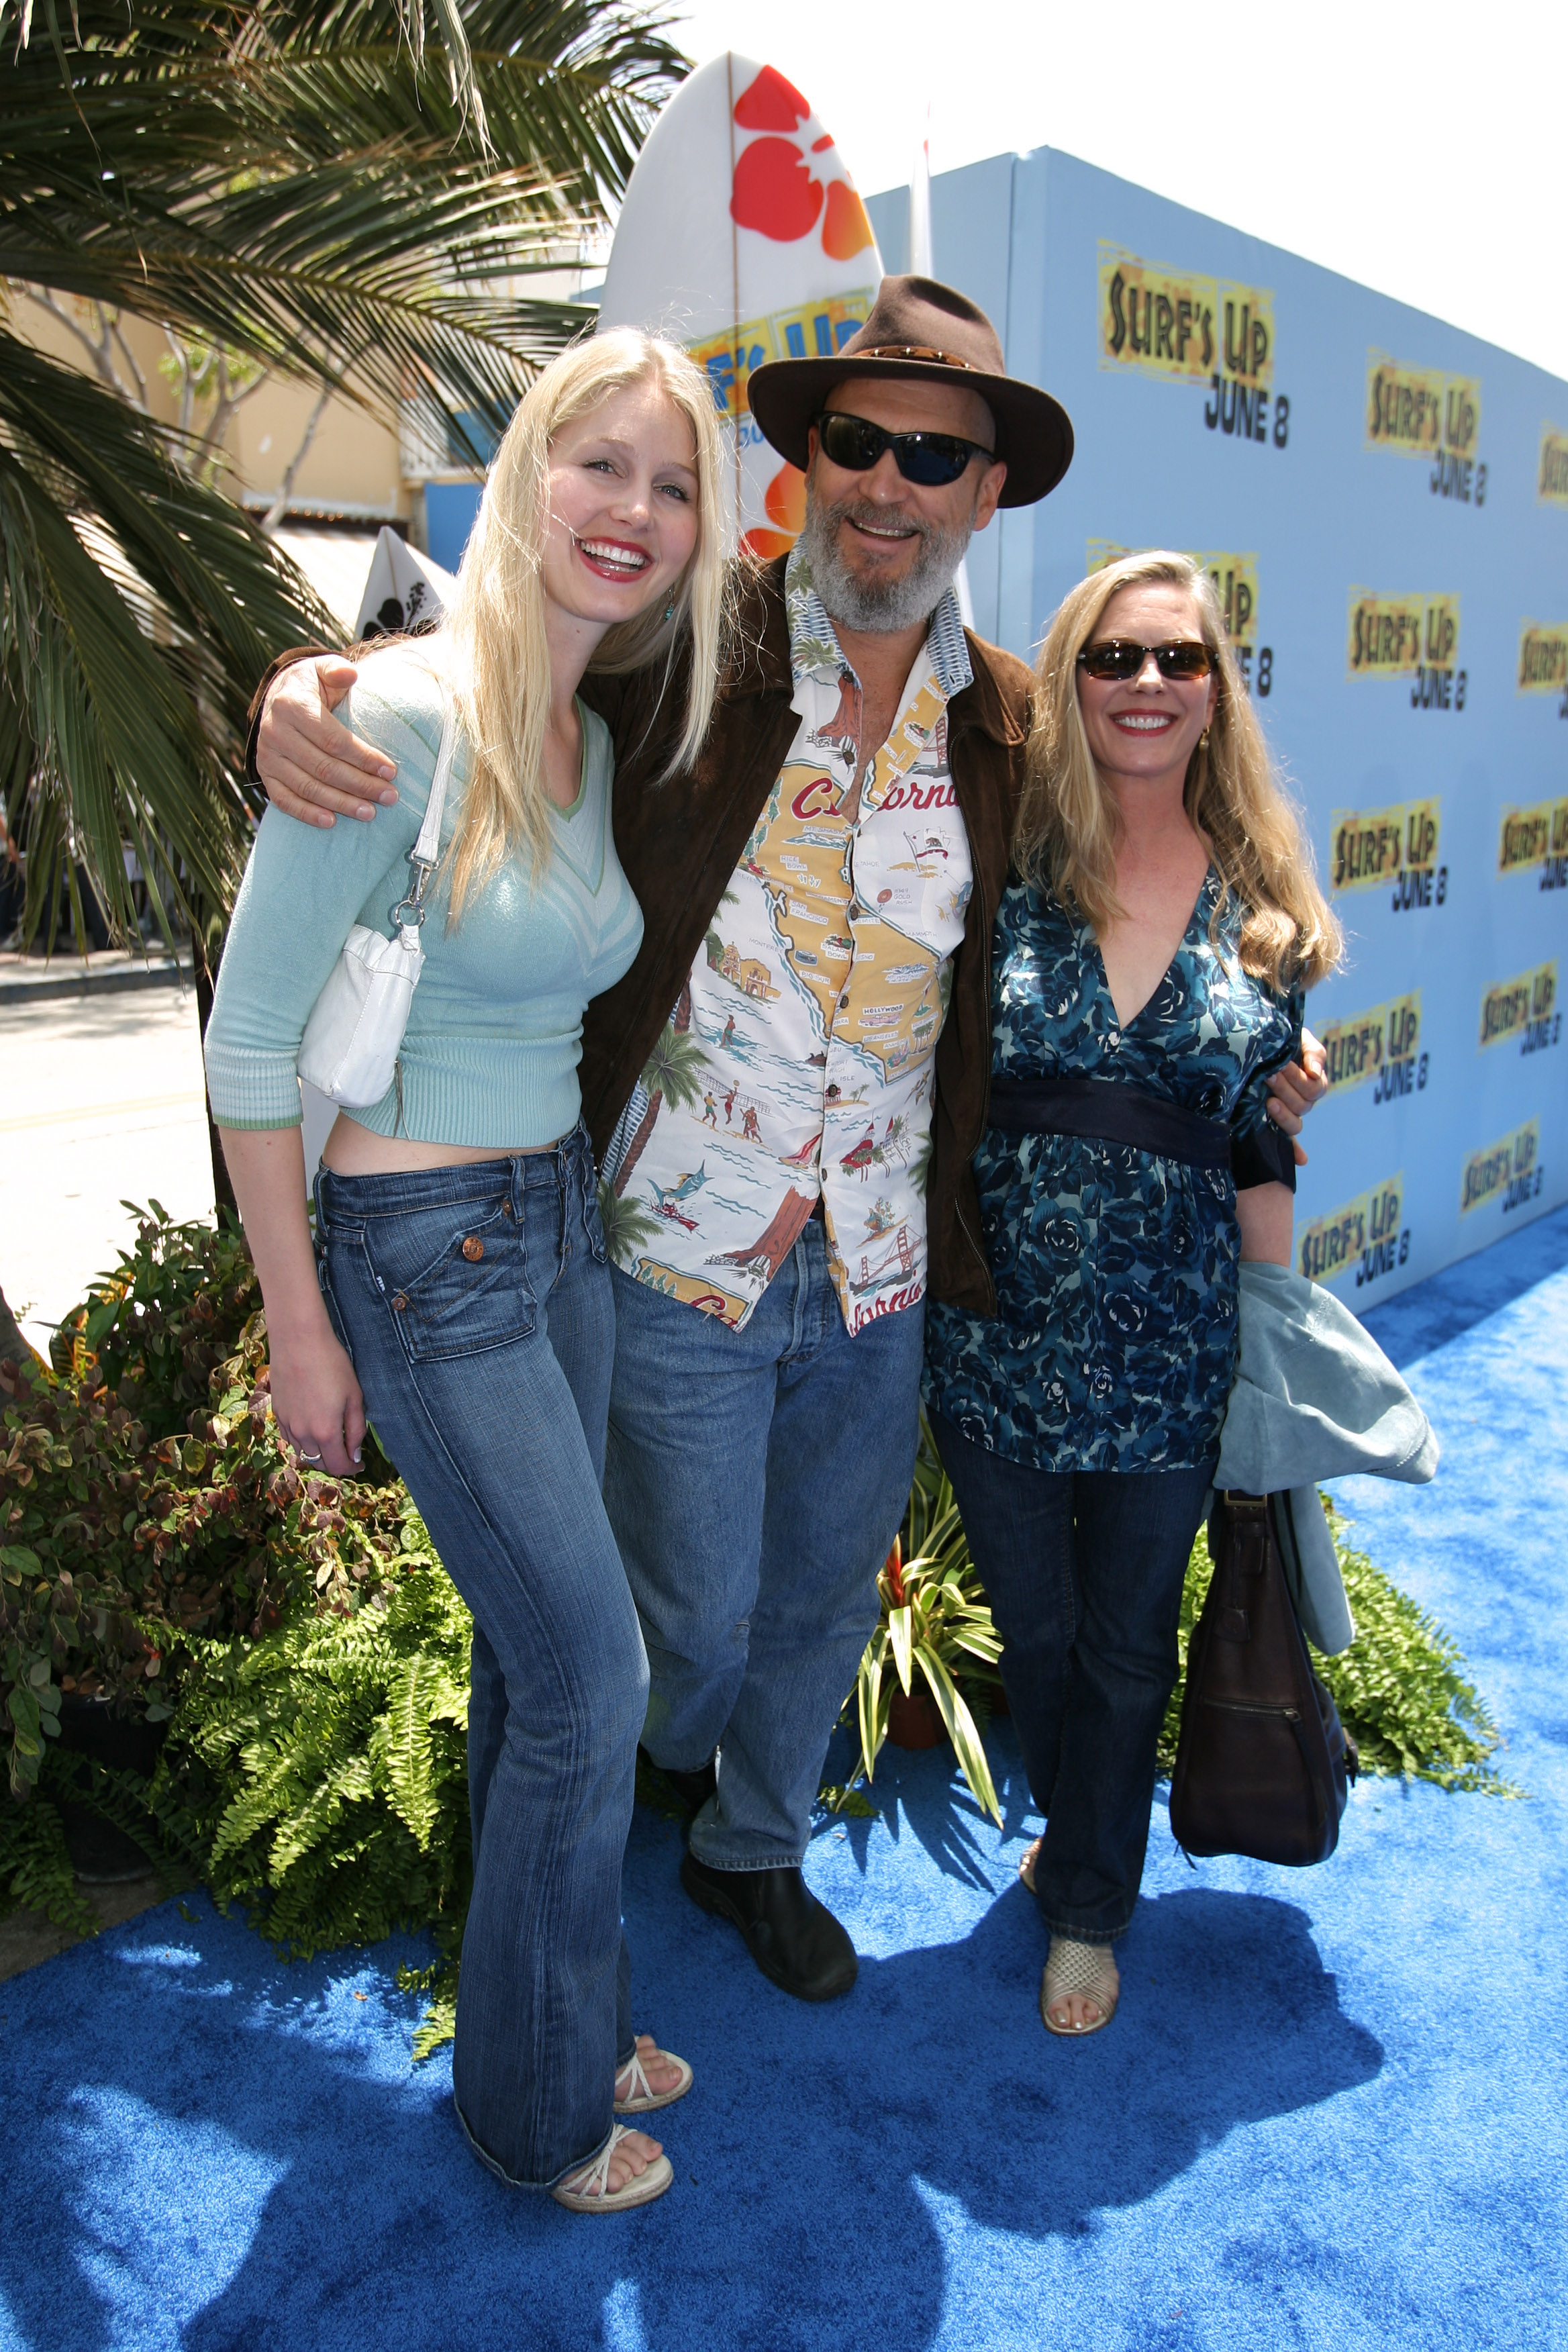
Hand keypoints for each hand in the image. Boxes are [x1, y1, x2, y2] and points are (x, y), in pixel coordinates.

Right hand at [257, 656, 398, 825]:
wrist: (279, 696)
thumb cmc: (311, 686)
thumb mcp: (322, 670)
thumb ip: (336, 670)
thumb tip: (350, 673)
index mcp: (292, 706)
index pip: (333, 740)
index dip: (363, 758)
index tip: (390, 771)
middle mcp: (275, 732)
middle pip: (324, 767)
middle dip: (360, 785)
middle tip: (389, 797)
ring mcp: (268, 756)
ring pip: (308, 787)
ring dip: (341, 803)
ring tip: (370, 812)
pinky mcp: (265, 774)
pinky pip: (284, 800)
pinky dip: (307, 813)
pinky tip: (331, 822)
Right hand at [269, 1323, 366, 1477]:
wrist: (298, 1340)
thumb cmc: (332, 1364)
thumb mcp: (354, 1397)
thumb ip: (356, 1430)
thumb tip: (354, 1456)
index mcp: (326, 1432)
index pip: (338, 1466)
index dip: (351, 1468)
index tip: (359, 1463)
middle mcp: (303, 1434)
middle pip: (319, 1463)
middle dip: (335, 1462)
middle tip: (347, 1451)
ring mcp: (287, 1424)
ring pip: (303, 1453)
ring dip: (318, 1452)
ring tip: (331, 1438)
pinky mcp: (277, 1413)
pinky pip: (290, 1438)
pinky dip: (303, 1440)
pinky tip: (312, 1427)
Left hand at [1264, 1025, 1327, 1165]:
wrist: (1254, 1042)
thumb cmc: (1279, 1038)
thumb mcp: (1299, 1038)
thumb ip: (1313, 1053)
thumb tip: (1315, 1074)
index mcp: (1311, 1082)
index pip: (1314, 1089)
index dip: (1298, 1080)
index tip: (1279, 1066)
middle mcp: (1301, 1100)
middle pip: (1303, 1106)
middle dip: (1286, 1089)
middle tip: (1269, 1075)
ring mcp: (1287, 1112)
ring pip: (1296, 1123)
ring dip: (1283, 1114)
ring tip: (1267, 1100)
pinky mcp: (1271, 1122)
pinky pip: (1288, 1142)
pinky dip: (1296, 1151)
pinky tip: (1301, 1160)